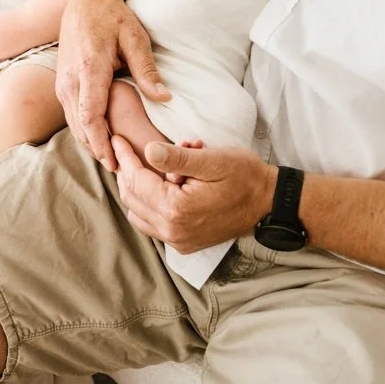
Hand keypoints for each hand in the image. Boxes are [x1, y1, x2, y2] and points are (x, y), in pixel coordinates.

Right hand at [57, 0, 168, 171]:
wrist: (85, 0)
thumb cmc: (114, 17)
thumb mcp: (135, 38)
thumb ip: (147, 70)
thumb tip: (165, 97)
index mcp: (89, 69)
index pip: (91, 116)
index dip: (102, 144)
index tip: (116, 163)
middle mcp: (70, 80)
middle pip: (81, 127)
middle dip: (99, 152)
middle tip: (123, 173)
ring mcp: (63, 83)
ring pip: (74, 124)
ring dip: (91, 145)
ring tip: (115, 164)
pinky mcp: (62, 84)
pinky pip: (72, 116)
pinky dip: (86, 133)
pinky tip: (103, 144)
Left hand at [112, 135, 274, 251]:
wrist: (267, 203)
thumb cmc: (244, 176)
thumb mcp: (212, 160)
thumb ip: (176, 156)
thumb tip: (147, 151)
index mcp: (177, 209)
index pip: (136, 181)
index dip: (125, 157)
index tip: (117, 140)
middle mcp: (173, 231)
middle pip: (132, 198)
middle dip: (129, 171)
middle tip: (132, 149)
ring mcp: (178, 240)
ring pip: (138, 214)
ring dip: (138, 189)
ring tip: (153, 167)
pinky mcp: (184, 243)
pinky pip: (152, 224)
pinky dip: (149, 204)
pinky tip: (163, 185)